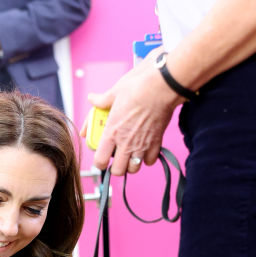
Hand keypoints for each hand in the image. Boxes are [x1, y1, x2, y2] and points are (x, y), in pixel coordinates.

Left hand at [84, 52, 180, 175]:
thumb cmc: (138, 87)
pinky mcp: (156, 142)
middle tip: (116, 158)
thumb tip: (92, 99)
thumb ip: (101, 101)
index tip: (101, 158)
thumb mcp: (114, 92)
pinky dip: (147, 158)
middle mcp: (125, 142)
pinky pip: (150, 161)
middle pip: (118, 171)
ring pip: (134, 169)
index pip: (100, 160)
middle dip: (115, 167)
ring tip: (130, 155)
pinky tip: (144, 150)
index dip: (99, 162)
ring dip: (131, 164)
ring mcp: (142, 145)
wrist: (162, 85)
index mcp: (111, 132)